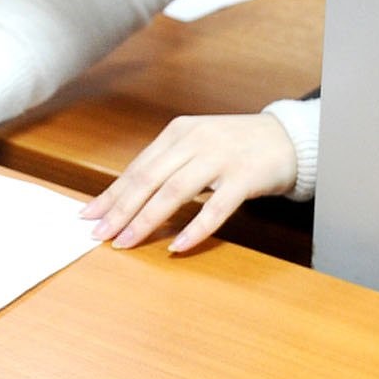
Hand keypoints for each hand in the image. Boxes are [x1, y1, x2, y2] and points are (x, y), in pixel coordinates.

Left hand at [81, 114, 297, 253]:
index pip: (137, 168)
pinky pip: (216, 207)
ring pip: (174, 191)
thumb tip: (127, 197)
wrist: (290, 138)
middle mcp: (196, 140)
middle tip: (99, 234)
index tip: (88, 215)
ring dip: (146, 220)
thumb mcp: (198, 146)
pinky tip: (177, 245)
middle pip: (148, 179)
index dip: (111, 193)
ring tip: (126, 242)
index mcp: (179, 132)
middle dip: (120, 209)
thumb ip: (168, 166)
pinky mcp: (245, 176)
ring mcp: (220, 157)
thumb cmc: (237, 146)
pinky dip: (195, 228)